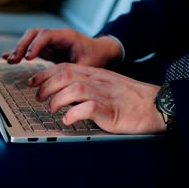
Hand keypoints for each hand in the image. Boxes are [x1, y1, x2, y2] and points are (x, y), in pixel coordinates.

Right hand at [2, 28, 121, 67]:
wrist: (99, 52)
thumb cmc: (95, 56)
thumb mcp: (88, 65)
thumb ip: (76, 72)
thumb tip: (66, 86)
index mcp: (66, 36)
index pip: (46, 35)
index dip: (35, 45)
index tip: (28, 57)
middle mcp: (56, 36)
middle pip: (34, 34)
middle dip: (22, 45)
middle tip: (15, 59)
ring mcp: (50, 42)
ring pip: (29, 39)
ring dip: (19, 48)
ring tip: (10, 60)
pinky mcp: (46, 49)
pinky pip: (30, 48)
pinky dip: (20, 52)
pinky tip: (9, 57)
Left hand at [28, 63, 165, 134]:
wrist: (155, 105)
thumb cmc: (131, 99)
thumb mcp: (107, 85)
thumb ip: (88, 85)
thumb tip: (65, 92)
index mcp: (96, 74)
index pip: (65, 67)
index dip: (45, 74)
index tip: (33, 82)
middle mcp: (98, 81)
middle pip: (65, 75)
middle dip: (46, 86)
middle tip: (39, 98)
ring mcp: (104, 95)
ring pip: (74, 89)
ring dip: (57, 99)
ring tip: (53, 109)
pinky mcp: (111, 111)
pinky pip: (88, 108)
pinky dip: (73, 114)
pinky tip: (68, 119)